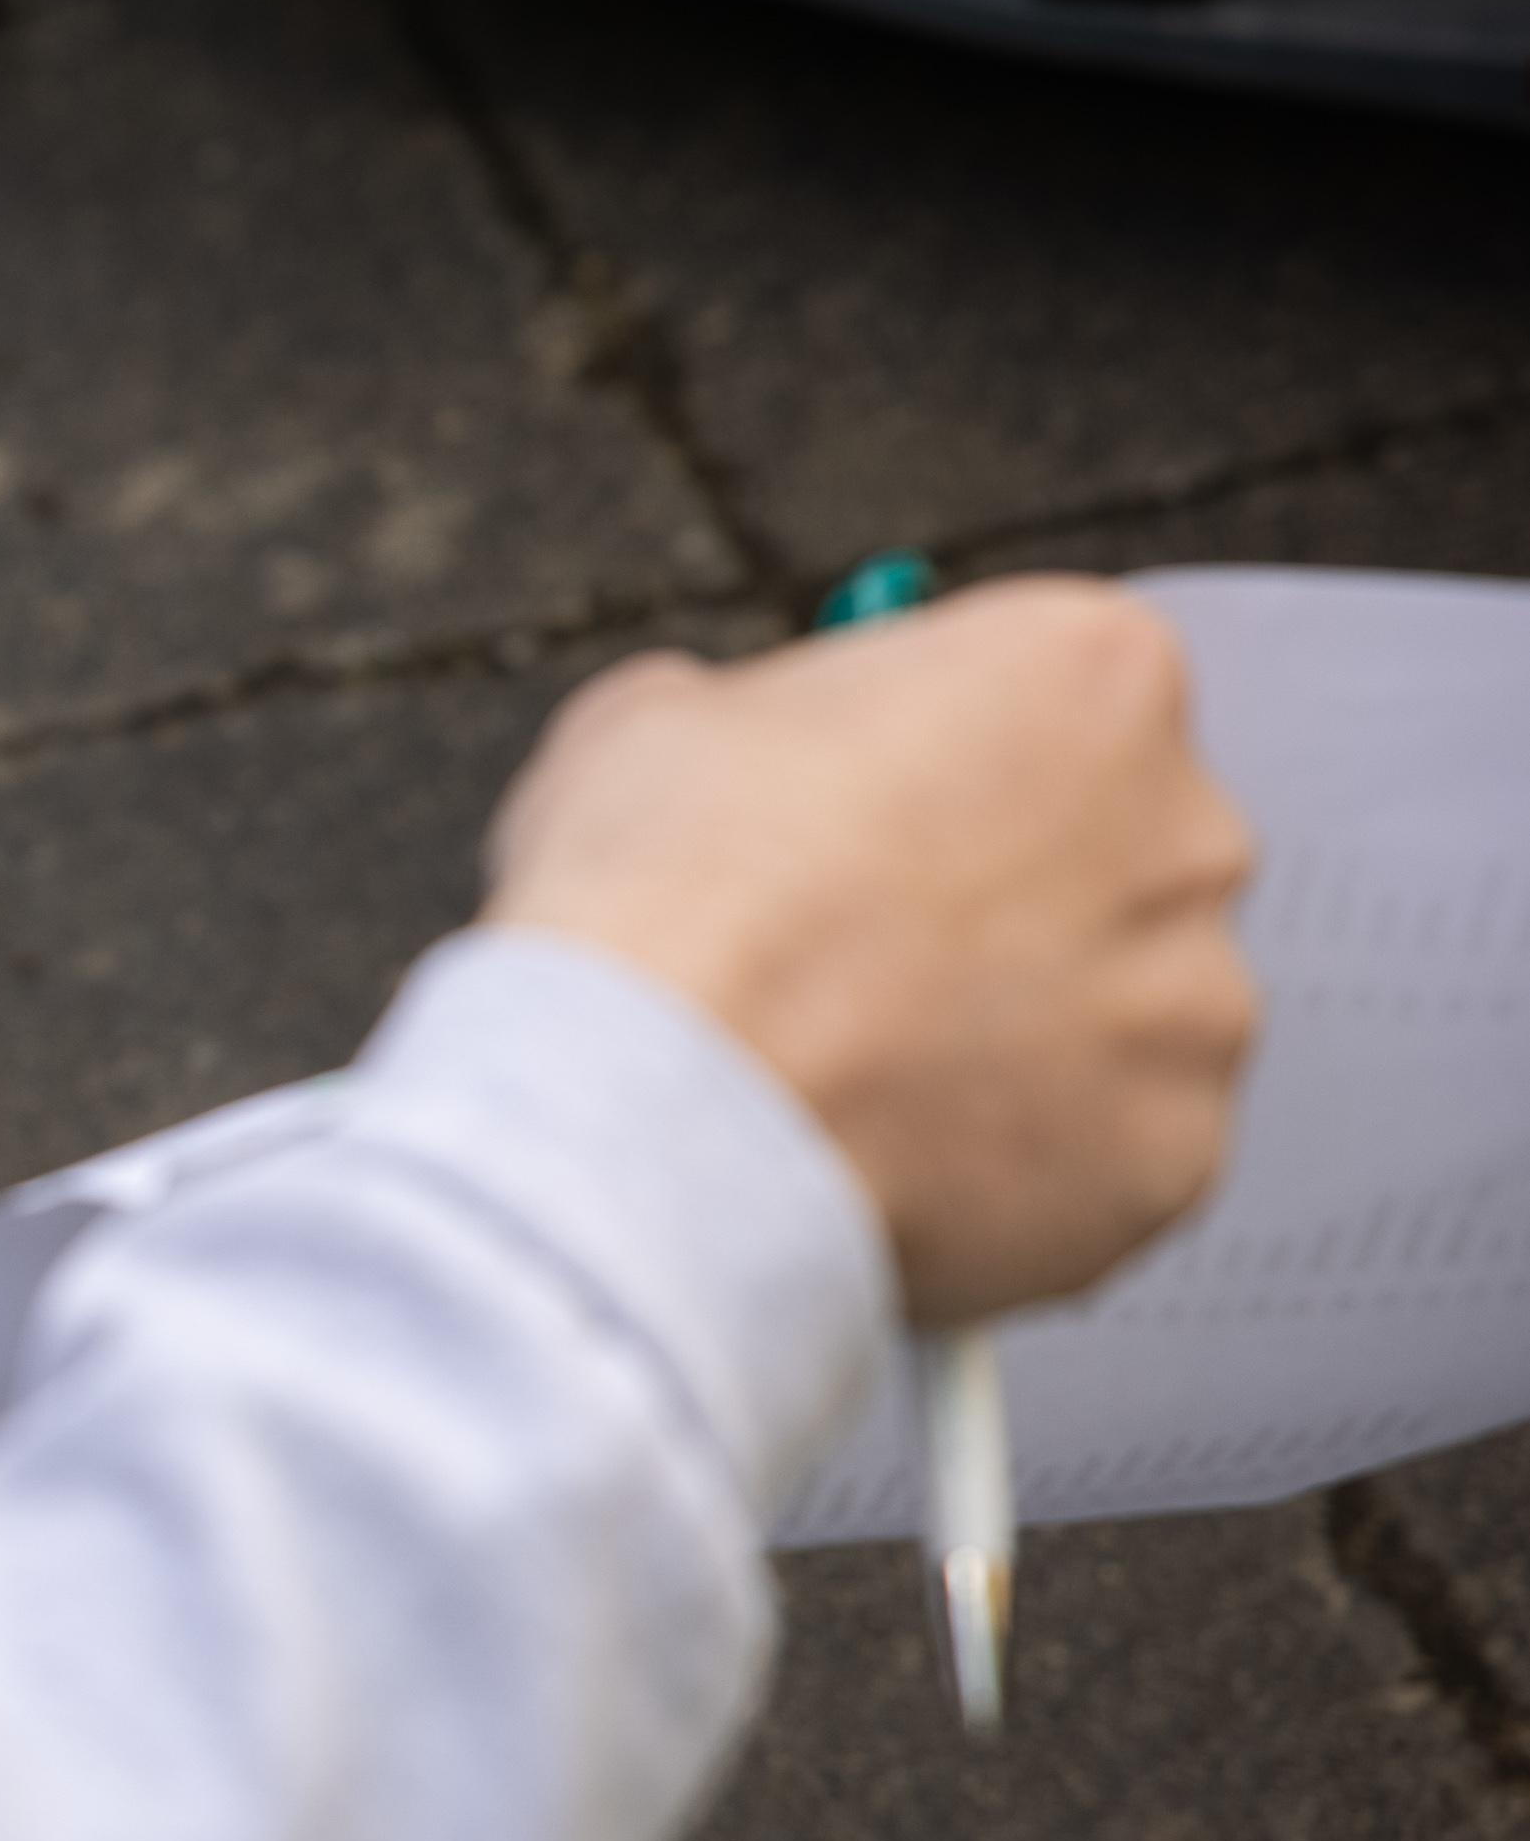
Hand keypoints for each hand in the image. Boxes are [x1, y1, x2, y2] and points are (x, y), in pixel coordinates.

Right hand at [482, 579, 1258, 1325]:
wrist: (647, 1109)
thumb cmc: (661, 905)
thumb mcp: (657, 719)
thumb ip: (760, 719)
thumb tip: (755, 758)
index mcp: (1089, 676)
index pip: (1058, 698)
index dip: (948, 762)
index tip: (884, 811)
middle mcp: (1187, 831)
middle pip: (1117, 857)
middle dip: (1012, 903)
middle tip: (869, 951)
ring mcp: (1194, 1008)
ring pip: (1128, 1018)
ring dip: (1027, 1039)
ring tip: (873, 1071)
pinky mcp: (1174, 1158)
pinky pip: (1113, 1155)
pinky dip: (1028, 1165)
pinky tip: (905, 1152)